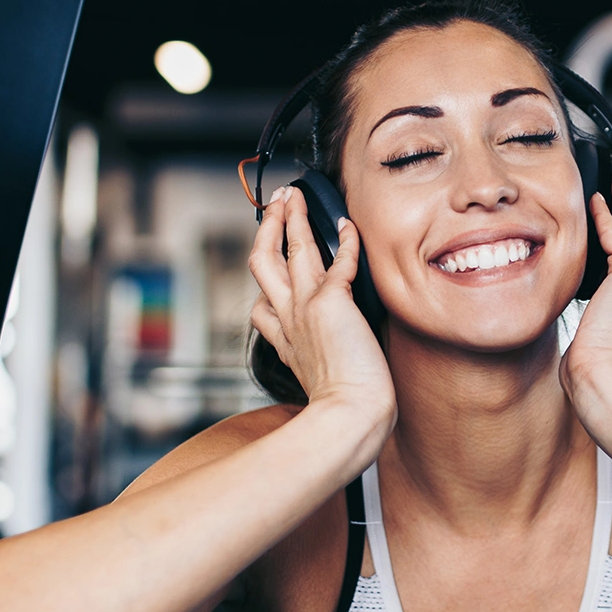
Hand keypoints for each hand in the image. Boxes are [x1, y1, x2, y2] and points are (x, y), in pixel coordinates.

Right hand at [248, 187, 395, 425]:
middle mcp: (289, 320)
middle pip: (264, 263)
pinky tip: (347, 223)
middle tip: (275, 204)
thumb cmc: (344, 409)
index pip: (262, 307)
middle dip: (268, 229)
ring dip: (292, 219)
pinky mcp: (331, 302)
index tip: (274, 268)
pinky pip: (338, 260)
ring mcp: (306, 308)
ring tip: (295, 195)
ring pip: (291, 251)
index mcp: (284, 342)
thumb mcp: (318, 384)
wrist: (349, 416)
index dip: (265, 285)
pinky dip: (345, 239)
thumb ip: (317, 365)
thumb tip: (330, 356)